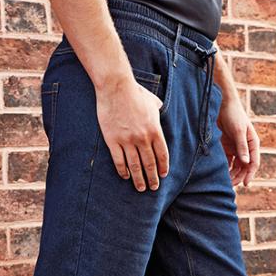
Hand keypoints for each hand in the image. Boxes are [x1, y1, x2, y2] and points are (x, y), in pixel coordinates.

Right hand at [95, 75, 168, 191]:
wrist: (116, 87)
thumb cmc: (135, 93)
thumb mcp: (152, 101)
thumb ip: (158, 110)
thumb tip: (161, 109)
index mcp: (154, 130)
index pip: (162, 154)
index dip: (163, 167)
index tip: (163, 175)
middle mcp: (142, 138)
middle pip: (149, 163)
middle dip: (152, 178)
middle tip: (154, 187)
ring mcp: (127, 140)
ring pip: (135, 165)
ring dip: (139, 179)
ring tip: (141, 188)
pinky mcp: (112, 140)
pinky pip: (119, 160)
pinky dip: (123, 170)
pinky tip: (125, 176)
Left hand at [217, 98, 259, 186]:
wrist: (221, 104)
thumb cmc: (233, 115)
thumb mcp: (239, 131)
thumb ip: (242, 146)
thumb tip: (246, 162)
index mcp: (253, 143)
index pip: (254, 162)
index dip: (250, 174)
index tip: (246, 184)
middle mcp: (245, 148)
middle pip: (244, 167)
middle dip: (239, 177)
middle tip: (232, 186)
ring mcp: (235, 148)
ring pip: (235, 166)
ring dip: (232, 174)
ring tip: (226, 183)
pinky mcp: (226, 148)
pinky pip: (227, 161)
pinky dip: (225, 168)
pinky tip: (220, 174)